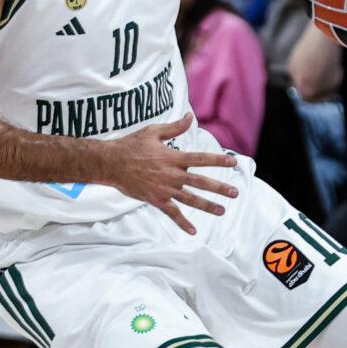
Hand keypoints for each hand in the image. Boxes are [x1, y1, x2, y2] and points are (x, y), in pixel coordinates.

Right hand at [96, 112, 238, 234]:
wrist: (111, 163)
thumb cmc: (131, 145)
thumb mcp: (153, 132)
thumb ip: (174, 127)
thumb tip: (190, 116)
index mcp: (173, 157)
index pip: (201, 159)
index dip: (218, 160)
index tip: (233, 162)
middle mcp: (172, 174)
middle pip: (201, 182)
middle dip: (220, 188)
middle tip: (235, 193)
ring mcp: (164, 189)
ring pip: (190, 199)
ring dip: (207, 206)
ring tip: (222, 211)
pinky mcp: (155, 199)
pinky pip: (172, 213)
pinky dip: (182, 222)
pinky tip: (193, 231)